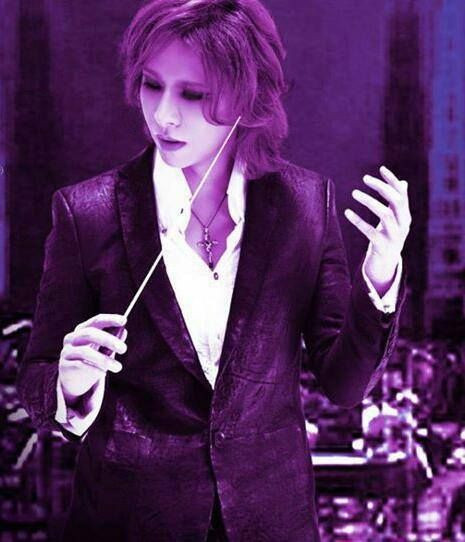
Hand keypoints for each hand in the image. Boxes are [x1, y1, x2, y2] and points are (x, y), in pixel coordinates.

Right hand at [58, 313, 127, 402]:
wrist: (73, 379)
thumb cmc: (91, 360)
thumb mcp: (103, 349)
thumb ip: (113, 340)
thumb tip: (123, 332)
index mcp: (83, 329)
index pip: (96, 321)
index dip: (110, 319)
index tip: (123, 321)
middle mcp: (72, 338)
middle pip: (90, 334)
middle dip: (108, 340)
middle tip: (123, 349)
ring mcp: (66, 351)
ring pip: (85, 352)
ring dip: (104, 359)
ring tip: (118, 367)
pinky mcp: (64, 366)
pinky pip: (80, 365)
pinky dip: (94, 369)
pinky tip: (103, 373)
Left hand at [344, 165, 410, 294]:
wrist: (386, 265)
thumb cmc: (388, 237)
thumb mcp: (395, 220)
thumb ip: (398, 203)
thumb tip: (403, 182)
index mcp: (405, 216)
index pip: (401, 194)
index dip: (392, 180)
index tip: (381, 168)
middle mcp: (403, 225)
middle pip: (396, 201)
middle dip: (381, 187)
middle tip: (365, 178)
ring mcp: (394, 236)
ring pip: (385, 215)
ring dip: (369, 201)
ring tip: (354, 193)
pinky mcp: (382, 246)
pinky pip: (370, 232)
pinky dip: (358, 221)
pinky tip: (347, 212)